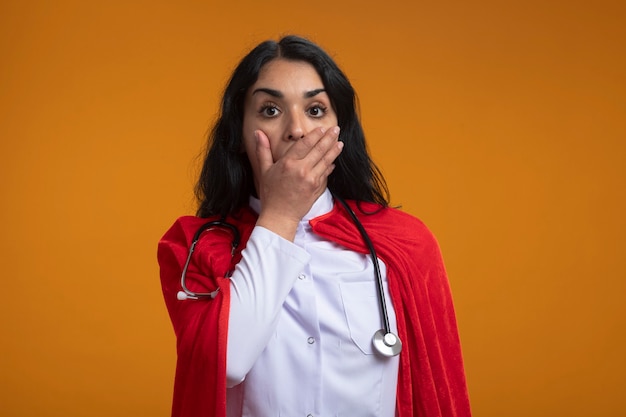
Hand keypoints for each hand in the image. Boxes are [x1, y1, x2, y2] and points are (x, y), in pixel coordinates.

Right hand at [254, 126, 342, 240]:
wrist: (280, 216)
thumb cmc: (270, 194)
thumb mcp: (264, 170)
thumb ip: (262, 150)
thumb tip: (258, 133)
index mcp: (288, 163)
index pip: (305, 144)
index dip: (315, 135)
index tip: (321, 128)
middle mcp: (301, 170)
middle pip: (319, 150)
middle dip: (329, 138)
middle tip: (336, 129)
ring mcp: (311, 179)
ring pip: (326, 161)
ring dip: (334, 150)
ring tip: (340, 142)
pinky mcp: (317, 188)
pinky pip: (326, 174)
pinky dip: (330, 166)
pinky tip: (334, 161)